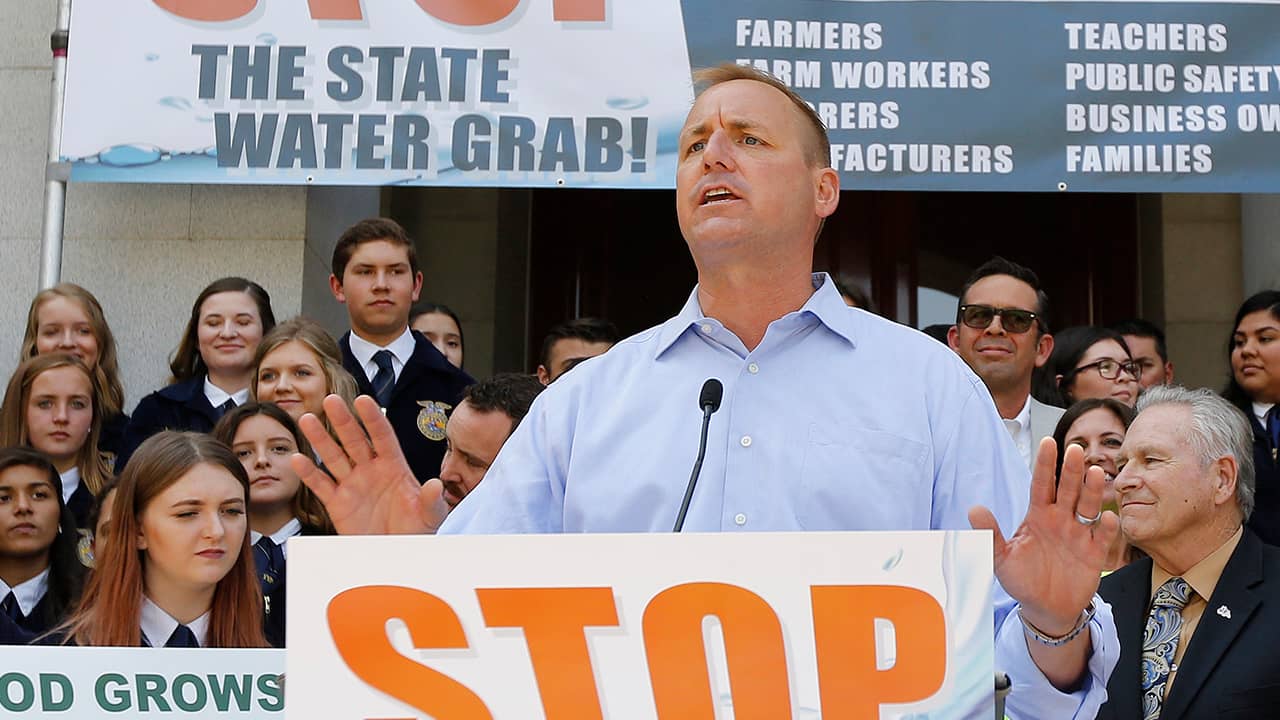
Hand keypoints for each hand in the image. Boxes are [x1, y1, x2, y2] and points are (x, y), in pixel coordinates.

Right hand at [290, 394, 449, 534]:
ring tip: (307, 419)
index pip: (382, 436)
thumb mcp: (430, 516)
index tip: (363, 400)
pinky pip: (321, 485)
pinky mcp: (337, 503)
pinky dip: (308, 473)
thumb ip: (432, 500)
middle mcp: (371, 470)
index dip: (372, 418)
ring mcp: (352, 484)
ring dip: (320, 439)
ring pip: (333, 456)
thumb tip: (435, 485)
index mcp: (394, 467)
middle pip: (354, 440)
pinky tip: (298, 459)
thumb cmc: (416, 531)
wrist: (396, 553)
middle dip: (343, 421)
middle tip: (331, 400)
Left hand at [970, 438, 1119, 634]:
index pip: (1041, 485)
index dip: (1044, 464)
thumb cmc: (1022, 579)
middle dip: (1070, 470)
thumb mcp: (1001, 558)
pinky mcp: (1095, 553)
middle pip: (1066, 490)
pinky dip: (1107, 527)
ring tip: (1094, 472)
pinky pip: (1103, 536)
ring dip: (1091, 490)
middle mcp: (1060, 520)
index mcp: (1037, 516)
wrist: (1045, 608)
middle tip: (1075, 449)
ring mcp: (1079, 535)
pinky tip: (1107, 517)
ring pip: (1087, 506)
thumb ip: (990, 534)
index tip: (1048, 441)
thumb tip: (973, 509)